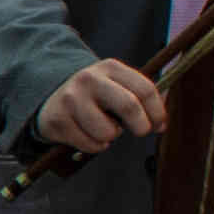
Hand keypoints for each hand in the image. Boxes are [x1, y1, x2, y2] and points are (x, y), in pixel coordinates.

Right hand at [33, 56, 168, 160]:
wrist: (50, 99)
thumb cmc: (94, 97)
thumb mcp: (117, 86)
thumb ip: (141, 97)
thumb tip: (162, 123)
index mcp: (110, 68)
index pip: (145, 89)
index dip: (158, 112)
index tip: (159, 125)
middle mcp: (89, 79)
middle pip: (129, 106)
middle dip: (142, 126)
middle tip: (141, 132)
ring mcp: (71, 99)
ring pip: (108, 131)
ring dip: (111, 136)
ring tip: (103, 128)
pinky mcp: (58, 120)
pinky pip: (90, 145)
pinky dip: (95, 146)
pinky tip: (87, 135)